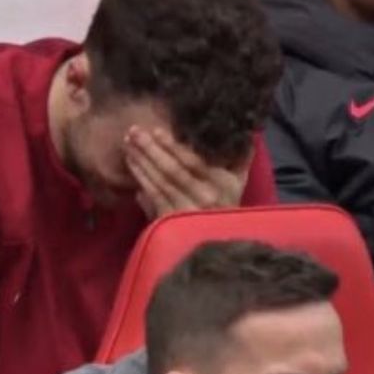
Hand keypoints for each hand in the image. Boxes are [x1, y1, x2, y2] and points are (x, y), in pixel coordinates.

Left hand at [123, 126, 251, 219]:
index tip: (157, 130)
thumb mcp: (239, 182)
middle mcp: (203, 197)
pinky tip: (132, 165)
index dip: (173, 147)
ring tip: (129, 144)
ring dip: (142, 161)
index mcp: (221, 184)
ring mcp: (185, 210)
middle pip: (172, 170)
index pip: (193, 162)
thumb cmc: (230, 206)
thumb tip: (244, 132)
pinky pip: (153, 197)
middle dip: (151, 149)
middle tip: (134, 130)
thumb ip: (241, 157)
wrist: (222, 243)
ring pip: (159, 182)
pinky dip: (141, 179)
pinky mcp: (170, 221)